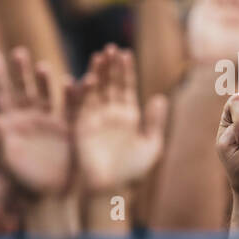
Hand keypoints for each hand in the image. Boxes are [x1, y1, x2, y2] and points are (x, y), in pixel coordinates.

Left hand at [0, 47, 71, 196]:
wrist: (48, 196)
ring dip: (44, 81)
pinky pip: (69, 110)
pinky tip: (73, 84)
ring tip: (42, 68)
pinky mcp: (67, 129)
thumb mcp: (8, 163)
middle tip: (19, 52)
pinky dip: (72, 97)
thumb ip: (1, 142)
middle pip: (25, 89)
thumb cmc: (23, 182)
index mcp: (13, 123)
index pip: (3, 95)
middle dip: (21, 71)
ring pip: (46, 95)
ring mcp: (50, 121)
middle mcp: (31, 117)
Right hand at [71, 44, 167, 193]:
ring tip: (98, 56)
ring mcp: (94, 119)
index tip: (125, 53)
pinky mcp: (81, 128)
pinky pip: (79, 107)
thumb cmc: (132, 171)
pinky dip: (80, 94)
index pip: (125, 86)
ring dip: (95, 74)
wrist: (112, 190)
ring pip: (94, 91)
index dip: (125, 70)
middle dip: (109, 66)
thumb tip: (159, 98)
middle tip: (110, 48)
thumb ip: (155, 122)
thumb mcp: (151, 146)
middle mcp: (109, 113)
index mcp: (127, 114)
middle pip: (109, 83)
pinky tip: (83, 80)